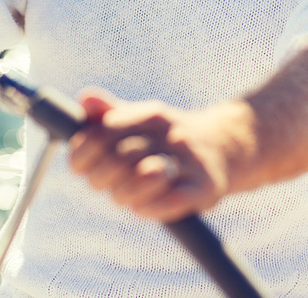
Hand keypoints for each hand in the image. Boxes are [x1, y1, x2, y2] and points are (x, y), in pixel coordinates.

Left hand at [69, 88, 256, 221]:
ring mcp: (190, 159)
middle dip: (102, 179)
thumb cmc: (169, 138)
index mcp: (151, 114)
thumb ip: (110, 113)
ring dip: (124, 194)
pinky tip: (143, 208)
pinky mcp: (206, 186)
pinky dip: (150, 208)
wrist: (224, 147)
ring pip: (144, 177)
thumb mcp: (142, 120)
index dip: (83, 154)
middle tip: (106, 185)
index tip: (83, 167)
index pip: (103, 132)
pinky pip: (171, 201)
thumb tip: (85, 98)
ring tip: (125, 196)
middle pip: (118, 158)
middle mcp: (171, 132)